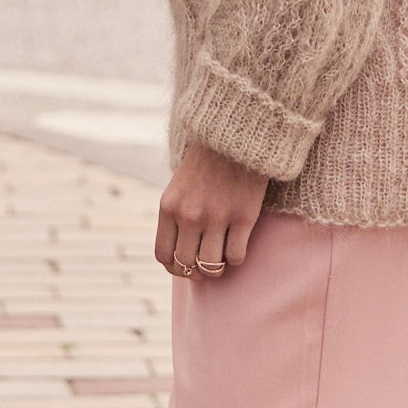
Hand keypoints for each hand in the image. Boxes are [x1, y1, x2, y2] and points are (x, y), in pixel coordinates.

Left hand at [155, 140, 269, 279]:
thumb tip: (178, 253)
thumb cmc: (207, 163)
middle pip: (187, 265)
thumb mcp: (179, 186)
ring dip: (217, 268)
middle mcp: (189, 215)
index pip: (164, 255)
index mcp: (169, 207)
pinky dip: (236, 258)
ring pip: (211, 266)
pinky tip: (238, 244)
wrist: (236, 136)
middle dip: (196, 271)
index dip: (175, 267)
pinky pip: (236, 257)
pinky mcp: (243, 216)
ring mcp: (216, 217)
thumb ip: (175, 215)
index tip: (186, 265)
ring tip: (222, 257)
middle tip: (207, 265)